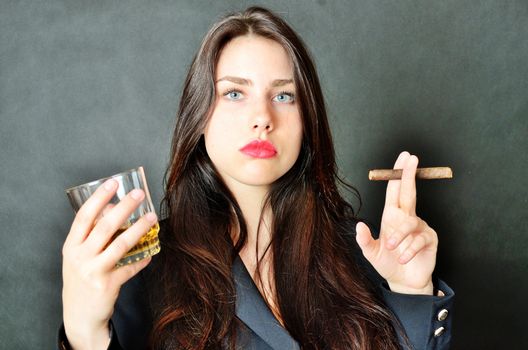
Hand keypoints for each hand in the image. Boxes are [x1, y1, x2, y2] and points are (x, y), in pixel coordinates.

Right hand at [62, 179, 156, 348]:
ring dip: (139, 229)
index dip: (98, 198)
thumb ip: (92, 235)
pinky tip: (151, 252)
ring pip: (120, 245)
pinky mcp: (107, 285)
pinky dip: (142, 259)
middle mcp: (80, 257)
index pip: (84, 217)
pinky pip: (130, 268)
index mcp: (71, 246)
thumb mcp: (78, 256)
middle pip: (105, 227)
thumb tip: (114, 208)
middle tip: (139, 194)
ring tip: (152, 216)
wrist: (79, 315)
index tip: (113, 183)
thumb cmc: (81, 279)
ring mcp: (93, 272)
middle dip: (124, 207)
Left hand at [355, 151, 437, 294]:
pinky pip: (419, 240)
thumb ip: (365, 241)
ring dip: (399, 235)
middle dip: (408, 175)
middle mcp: (406, 218)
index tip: (403, 158)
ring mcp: (419, 228)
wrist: (403, 282)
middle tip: (411, 159)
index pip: (395, 190)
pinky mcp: (429, 240)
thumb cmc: (388, 262)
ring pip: (409, 223)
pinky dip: (408, 249)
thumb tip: (359, 226)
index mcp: (392, 216)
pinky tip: (403, 257)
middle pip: (408, 192)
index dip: (398, 174)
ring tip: (391, 247)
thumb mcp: (371, 253)